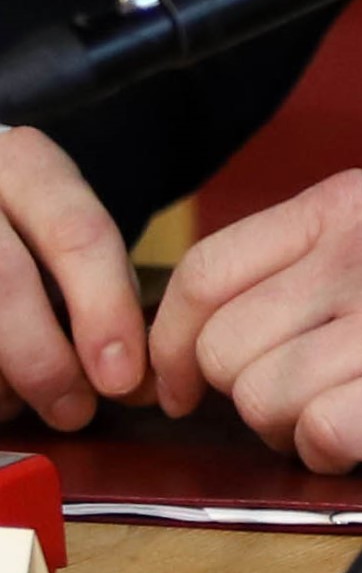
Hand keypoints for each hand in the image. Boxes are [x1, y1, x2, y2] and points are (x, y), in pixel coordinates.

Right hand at [0, 127, 143, 430]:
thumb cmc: (16, 228)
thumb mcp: (54, 224)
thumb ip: (100, 282)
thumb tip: (136, 378)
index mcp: (22, 162)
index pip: (78, 234)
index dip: (105, 312)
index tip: (123, 378)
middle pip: (7, 282)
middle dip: (46, 362)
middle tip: (74, 411)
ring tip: (19, 404)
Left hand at [147, 180, 361, 470]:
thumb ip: (319, 256)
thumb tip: (210, 330)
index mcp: (350, 204)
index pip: (206, 272)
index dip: (175, 341)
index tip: (185, 379)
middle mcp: (361, 253)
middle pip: (220, 345)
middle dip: (242, 390)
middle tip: (293, 399)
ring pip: (259, 396)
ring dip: (290, 426)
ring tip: (348, 413)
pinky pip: (319, 434)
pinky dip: (333, 451)